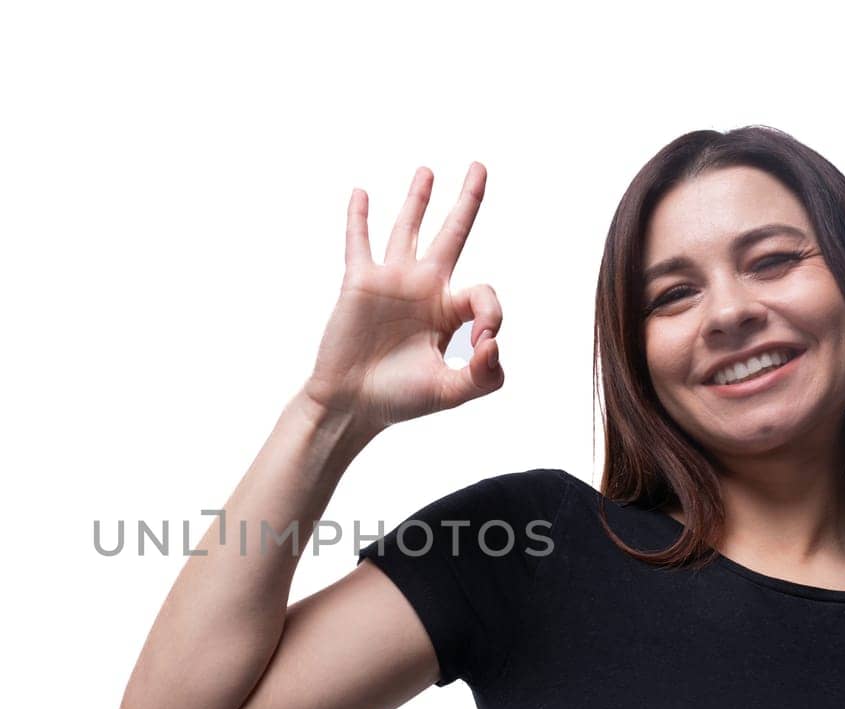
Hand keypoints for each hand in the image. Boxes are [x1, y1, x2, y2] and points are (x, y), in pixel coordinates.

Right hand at [302, 162, 504, 433]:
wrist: (351, 406)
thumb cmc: (399, 400)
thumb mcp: (451, 392)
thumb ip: (484, 375)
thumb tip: (493, 342)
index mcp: (449, 313)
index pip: (484, 294)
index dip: (493, 315)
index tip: (482, 344)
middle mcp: (423, 290)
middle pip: (452, 234)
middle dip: (467, 200)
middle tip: (479, 166)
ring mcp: (392, 282)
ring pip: (407, 229)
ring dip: (418, 199)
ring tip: (428, 171)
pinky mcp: (360, 282)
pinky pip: (359, 242)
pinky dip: (359, 218)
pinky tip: (361, 194)